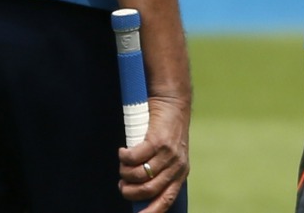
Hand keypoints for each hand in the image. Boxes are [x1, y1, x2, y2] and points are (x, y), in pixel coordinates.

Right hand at [118, 94, 189, 211]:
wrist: (173, 101)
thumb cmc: (167, 128)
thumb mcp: (170, 154)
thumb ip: (160, 171)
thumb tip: (139, 189)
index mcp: (180, 172)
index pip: (166, 199)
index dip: (151, 211)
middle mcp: (176, 165)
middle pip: (148, 190)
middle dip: (130, 191)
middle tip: (122, 185)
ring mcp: (168, 153)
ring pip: (139, 175)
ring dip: (125, 173)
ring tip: (123, 165)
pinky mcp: (157, 140)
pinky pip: (134, 157)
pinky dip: (124, 157)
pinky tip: (122, 152)